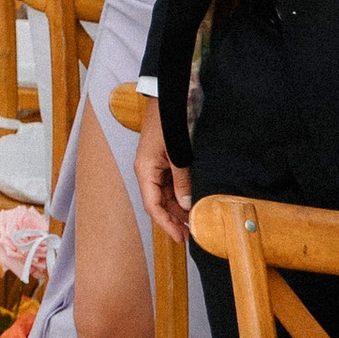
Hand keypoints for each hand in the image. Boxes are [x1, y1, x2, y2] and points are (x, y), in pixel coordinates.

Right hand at [135, 101, 191, 244]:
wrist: (165, 99)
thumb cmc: (166, 122)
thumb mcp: (176, 153)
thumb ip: (181, 180)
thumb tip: (186, 205)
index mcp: (145, 171)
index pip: (153, 206)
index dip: (166, 224)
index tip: (180, 238)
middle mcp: (147, 172)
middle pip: (159, 204)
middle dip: (174, 220)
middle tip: (192, 234)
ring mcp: (154, 168)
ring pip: (164, 196)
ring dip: (177, 210)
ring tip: (194, 222)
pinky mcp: (162, 163)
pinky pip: (169, 186)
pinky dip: (179, 197)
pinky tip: (190, 204)